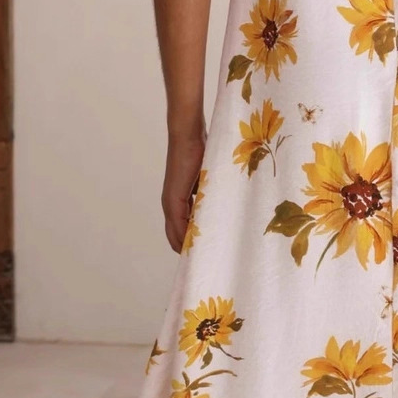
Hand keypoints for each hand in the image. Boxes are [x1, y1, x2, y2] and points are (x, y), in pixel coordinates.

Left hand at [161, 129, 205, 252]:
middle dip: (189, 248)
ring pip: (176, 234)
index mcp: (178, 200)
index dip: (191, 241)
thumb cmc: (201, 152)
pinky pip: (179, 226)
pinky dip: (187, 237)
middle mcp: (170, 205)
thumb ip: (211, 194)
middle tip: (205, 261)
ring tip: (204, 257)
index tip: (205, 253)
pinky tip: (200, 245)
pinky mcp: (173, 200)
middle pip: (175, 236)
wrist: (188, 136)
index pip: (182, 229)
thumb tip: (227, 206)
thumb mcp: (209, 179)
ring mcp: (170, 203)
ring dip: (188, 245)